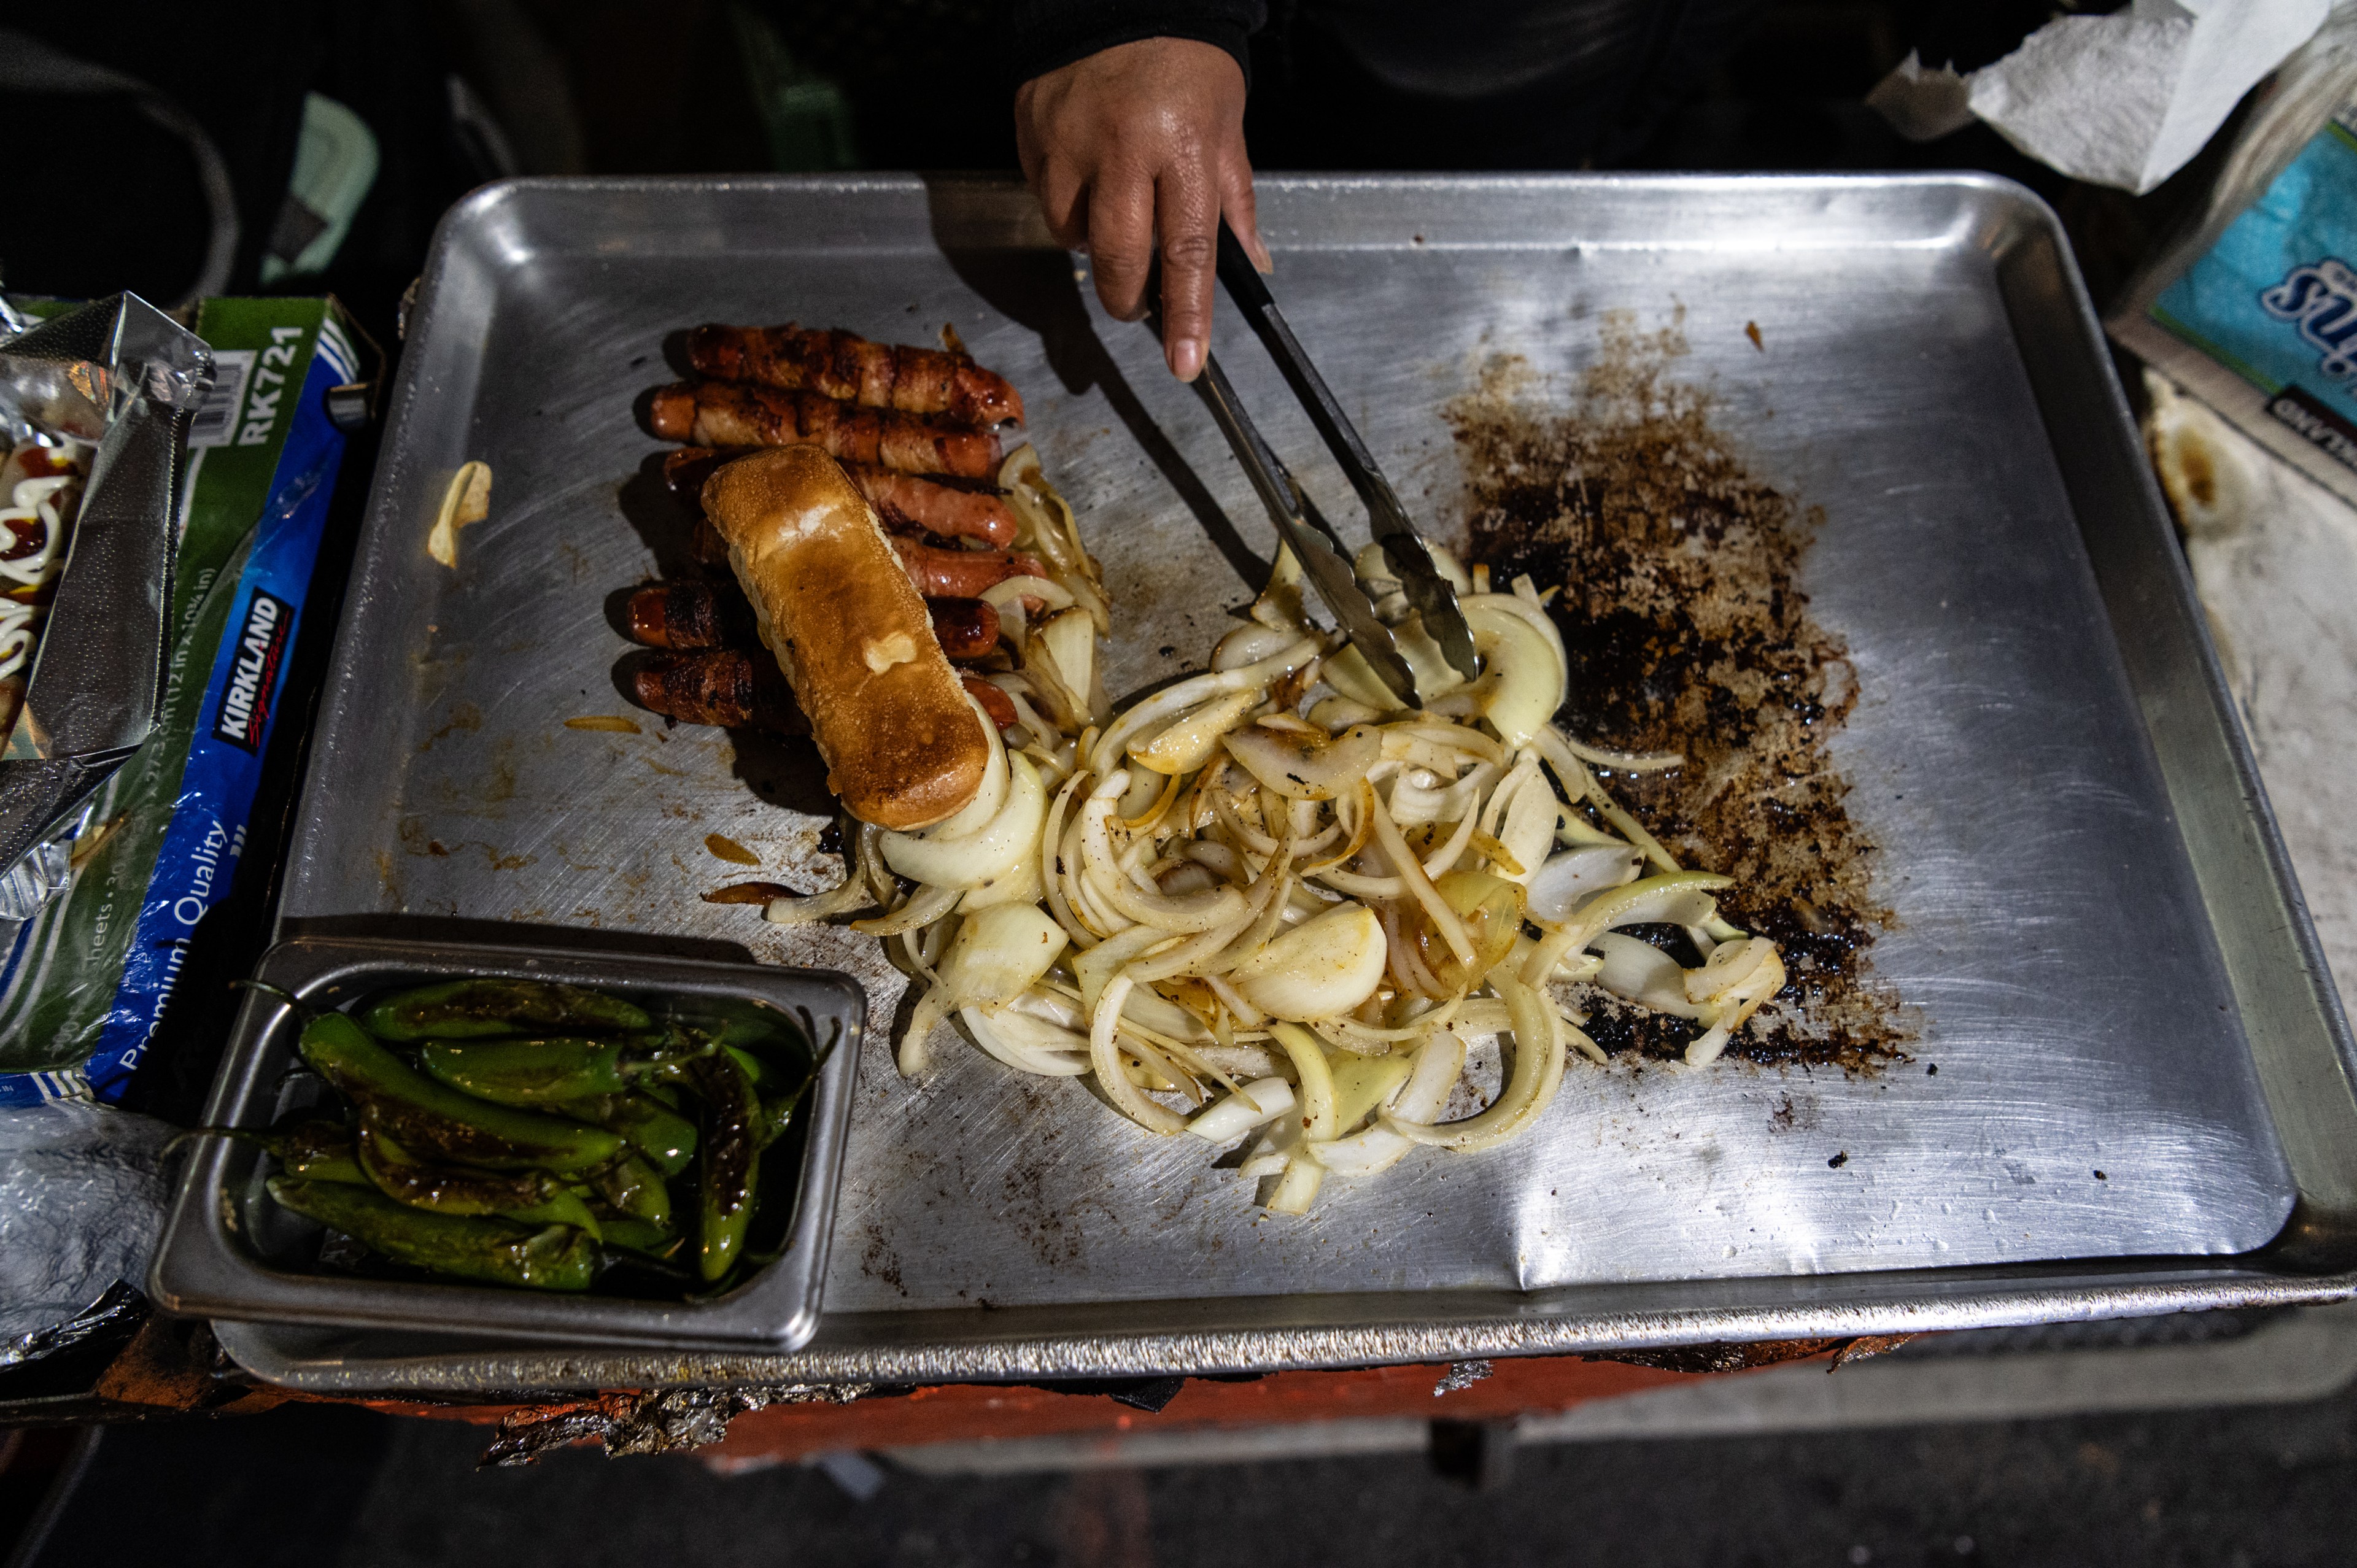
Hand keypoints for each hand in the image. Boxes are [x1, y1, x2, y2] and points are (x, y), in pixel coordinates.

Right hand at [1015, 37, 1270, 381]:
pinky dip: (1065, 202)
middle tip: (1138, 304)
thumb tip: (1251, 264)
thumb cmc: (1185, 62)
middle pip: (1117, 259)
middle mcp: (1123, 147)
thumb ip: (1234, 199)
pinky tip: (1086, 173)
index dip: (1187, 313)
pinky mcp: (1032, 131)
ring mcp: (1069, 140)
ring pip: (1070, 235)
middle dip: (1129, 298)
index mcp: (1185, 146)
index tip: (1186, 362)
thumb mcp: (1227, 125)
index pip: (1186, 250)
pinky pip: (1044, 196)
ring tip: (1115, 209)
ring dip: (1093, 243)